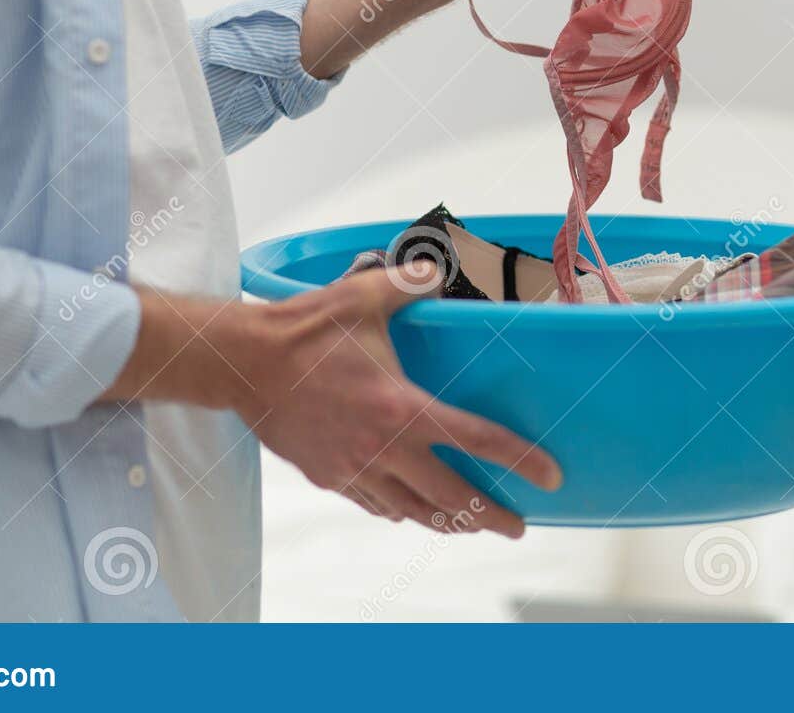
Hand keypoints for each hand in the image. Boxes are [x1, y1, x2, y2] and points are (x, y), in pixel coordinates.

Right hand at [111, 268, 561, 537]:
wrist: (242, 363)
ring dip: (447, 523)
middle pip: (451, 498)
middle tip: (518, 526)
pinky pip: (375, 505)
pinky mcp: (328, 475)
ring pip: (413, 512)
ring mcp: (354, 468)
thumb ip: (410, 282)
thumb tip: (437, 267)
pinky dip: (400, 511)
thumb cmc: (304, 329)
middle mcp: (384, 447)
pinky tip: (409, 511)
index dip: (520, 461)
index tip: (551, 477)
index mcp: (402, 407)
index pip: (477, 441)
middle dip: (490, 517)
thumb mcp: (364, 295)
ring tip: (471, 526)